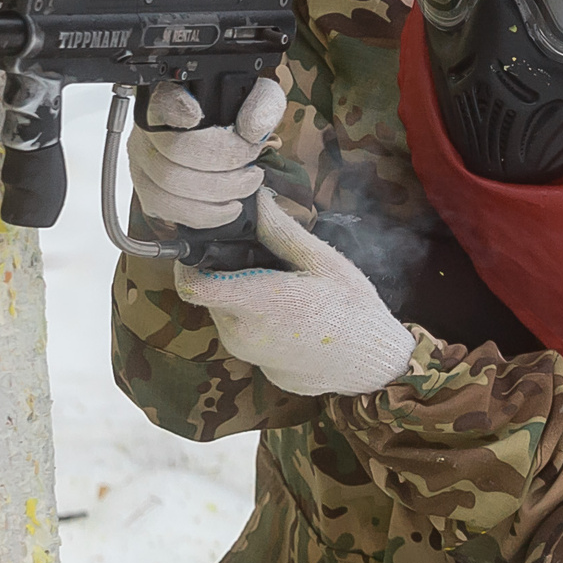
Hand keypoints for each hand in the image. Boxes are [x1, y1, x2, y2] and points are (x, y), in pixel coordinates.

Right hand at [126, 75, 286, 229]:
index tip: (194, 115)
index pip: (162, 99)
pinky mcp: (148, 193)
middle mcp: (148, 129)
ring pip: (170, 184)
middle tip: (252, 164)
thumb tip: (252, 130)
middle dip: (224, 161)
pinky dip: (206, 214)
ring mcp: (143, 163)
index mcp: (170, 97)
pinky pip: (170, 210)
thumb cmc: (235, 118)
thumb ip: (261, 104)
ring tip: (247, 184)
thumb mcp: (256, 98)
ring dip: (219, 191)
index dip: (175, 108)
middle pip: (174, 149)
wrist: (225, 142)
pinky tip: (229, 205)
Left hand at [175, 198, 415, 396]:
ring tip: (278, 281)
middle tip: (260, 256)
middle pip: (210, 292)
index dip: (190, 260)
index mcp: (258, 303)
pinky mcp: (255, 365)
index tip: (207, 242)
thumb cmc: (352, 309)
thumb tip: (255, 197)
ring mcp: (246, 353)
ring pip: (223, 312)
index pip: (192, 284)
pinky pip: (240, 331)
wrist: (372, 365)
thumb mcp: (322, 261)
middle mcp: (242, 332)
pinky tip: (286, 310)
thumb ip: (280, 231)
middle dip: (225, 271)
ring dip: (239, 293)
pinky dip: (252, 316)